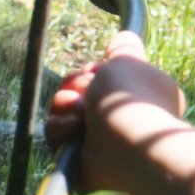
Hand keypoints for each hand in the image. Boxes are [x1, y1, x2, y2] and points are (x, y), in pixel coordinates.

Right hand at [44, 31, 194, 194]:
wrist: (125, 144)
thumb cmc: (130, 98)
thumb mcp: (128, 60)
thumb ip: (124, 48)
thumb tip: (128, 36)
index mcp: (138, 96)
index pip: (102, 77)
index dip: (93, 70)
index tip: (96, 69)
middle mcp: (120, 118)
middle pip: (79, 91)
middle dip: (75, 85)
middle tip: (84, 88)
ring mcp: (100, 140)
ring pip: (63, 111)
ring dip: (64, 104)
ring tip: (77, 110)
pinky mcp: (80, 158)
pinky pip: (57, 134)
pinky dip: (61, 127)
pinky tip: (73, 126)